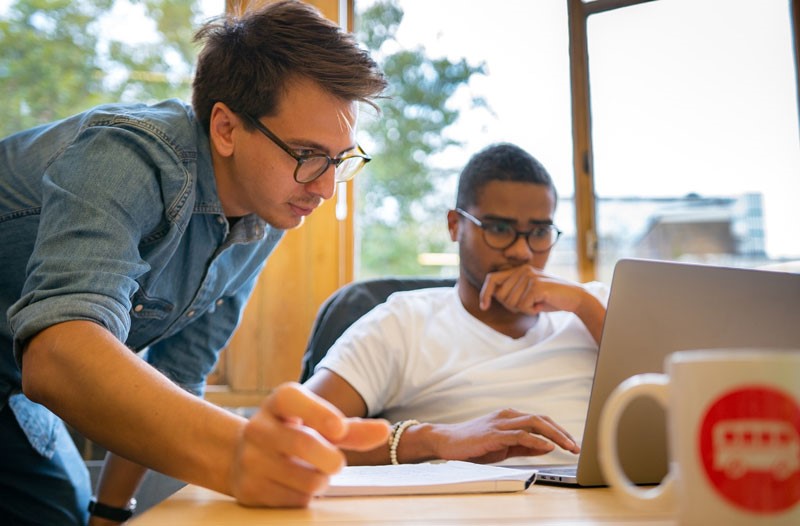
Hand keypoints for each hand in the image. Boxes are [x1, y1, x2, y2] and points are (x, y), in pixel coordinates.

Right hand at [229, 382, 389, 506]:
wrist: (241, 455)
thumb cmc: (291, 434)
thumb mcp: (318, 424)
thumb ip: (351, 429)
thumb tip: (384, 430)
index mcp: (278, 403)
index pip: (292, 399)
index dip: (319, 413)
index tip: (340, 428)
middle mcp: (258, 427)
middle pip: (303, 443)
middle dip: (331, 458)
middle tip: (338, 463)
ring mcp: (250, 460)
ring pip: (305, 479)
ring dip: (321, 480)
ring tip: (313, 471)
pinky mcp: (249, 490)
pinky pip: (294, 500)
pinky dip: (305, 496)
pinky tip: (295, 484)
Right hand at [429, 408, 579, 464]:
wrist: (446, 441)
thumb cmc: (473, 444)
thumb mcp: (504, 446)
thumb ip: (525, 446)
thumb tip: (548, 447)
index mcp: (510, 417)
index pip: (541, 420)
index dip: (559, 431)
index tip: (572, 443)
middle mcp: (507, 415)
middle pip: (542, 419)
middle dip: (562, 433)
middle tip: (576, 446)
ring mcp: (500, 423)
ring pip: (535, 424)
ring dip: (555, 436)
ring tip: (569, 447)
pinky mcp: (494, 433)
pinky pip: (520, 435)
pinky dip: (536, 440)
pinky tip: (547, 447)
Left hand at [479, 265, 584, 314]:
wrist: (575, 298)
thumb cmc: (550, 298)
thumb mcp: (528, 293)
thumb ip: (512, 292)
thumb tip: (493, 296)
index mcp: (519, 270)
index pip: (492, 279)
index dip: (485, 293)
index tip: (484, 307)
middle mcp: (522, 270)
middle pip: (501, 296)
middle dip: (512, 306)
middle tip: (529, 305)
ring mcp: (529, 276)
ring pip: (511, 303)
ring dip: (524, 309)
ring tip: (537, 303)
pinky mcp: (536, 285)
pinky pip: (523, 306)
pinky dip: (531, 311)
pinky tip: (541, 305)